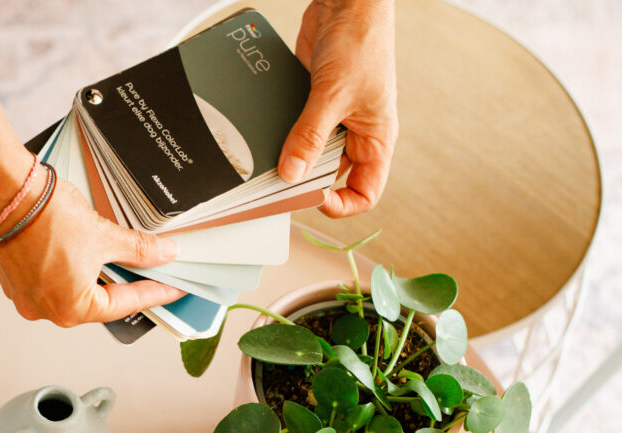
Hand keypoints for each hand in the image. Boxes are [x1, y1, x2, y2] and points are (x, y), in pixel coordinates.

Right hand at [0, 179, 183, 326]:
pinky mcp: (14, 277)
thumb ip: (139, 250)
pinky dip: (69, 268)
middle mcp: (45, 309)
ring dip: (96, 274)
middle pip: (97, 300)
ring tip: (118, 257)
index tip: (173, 288)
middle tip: (151, 272)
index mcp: (70, 308)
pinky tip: (82, 251)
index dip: (154, 292)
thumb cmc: (43, 214)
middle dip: (124, 283)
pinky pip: (51, 278)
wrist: (3, 188)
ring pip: (72, 289)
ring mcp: (25, 294)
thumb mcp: (104, 234)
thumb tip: (164, 254)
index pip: (125, 304)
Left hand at [278, 0, 397, 216]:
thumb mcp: (334, 93)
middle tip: (279, 184)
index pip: (365, 192)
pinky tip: (264, 136)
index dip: (341, 204)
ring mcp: (333, 119)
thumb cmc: (361, 39)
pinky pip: (294, 131)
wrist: (346, 2)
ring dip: (289, 159)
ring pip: (309, 154)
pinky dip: (279, 136)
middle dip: (306, 181)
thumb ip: (310, 135)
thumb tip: (291, 174)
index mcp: (376, 138)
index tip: (311, 199)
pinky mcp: (311, 104)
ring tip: (268, 162)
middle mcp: (356, 133)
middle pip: (331, 177)